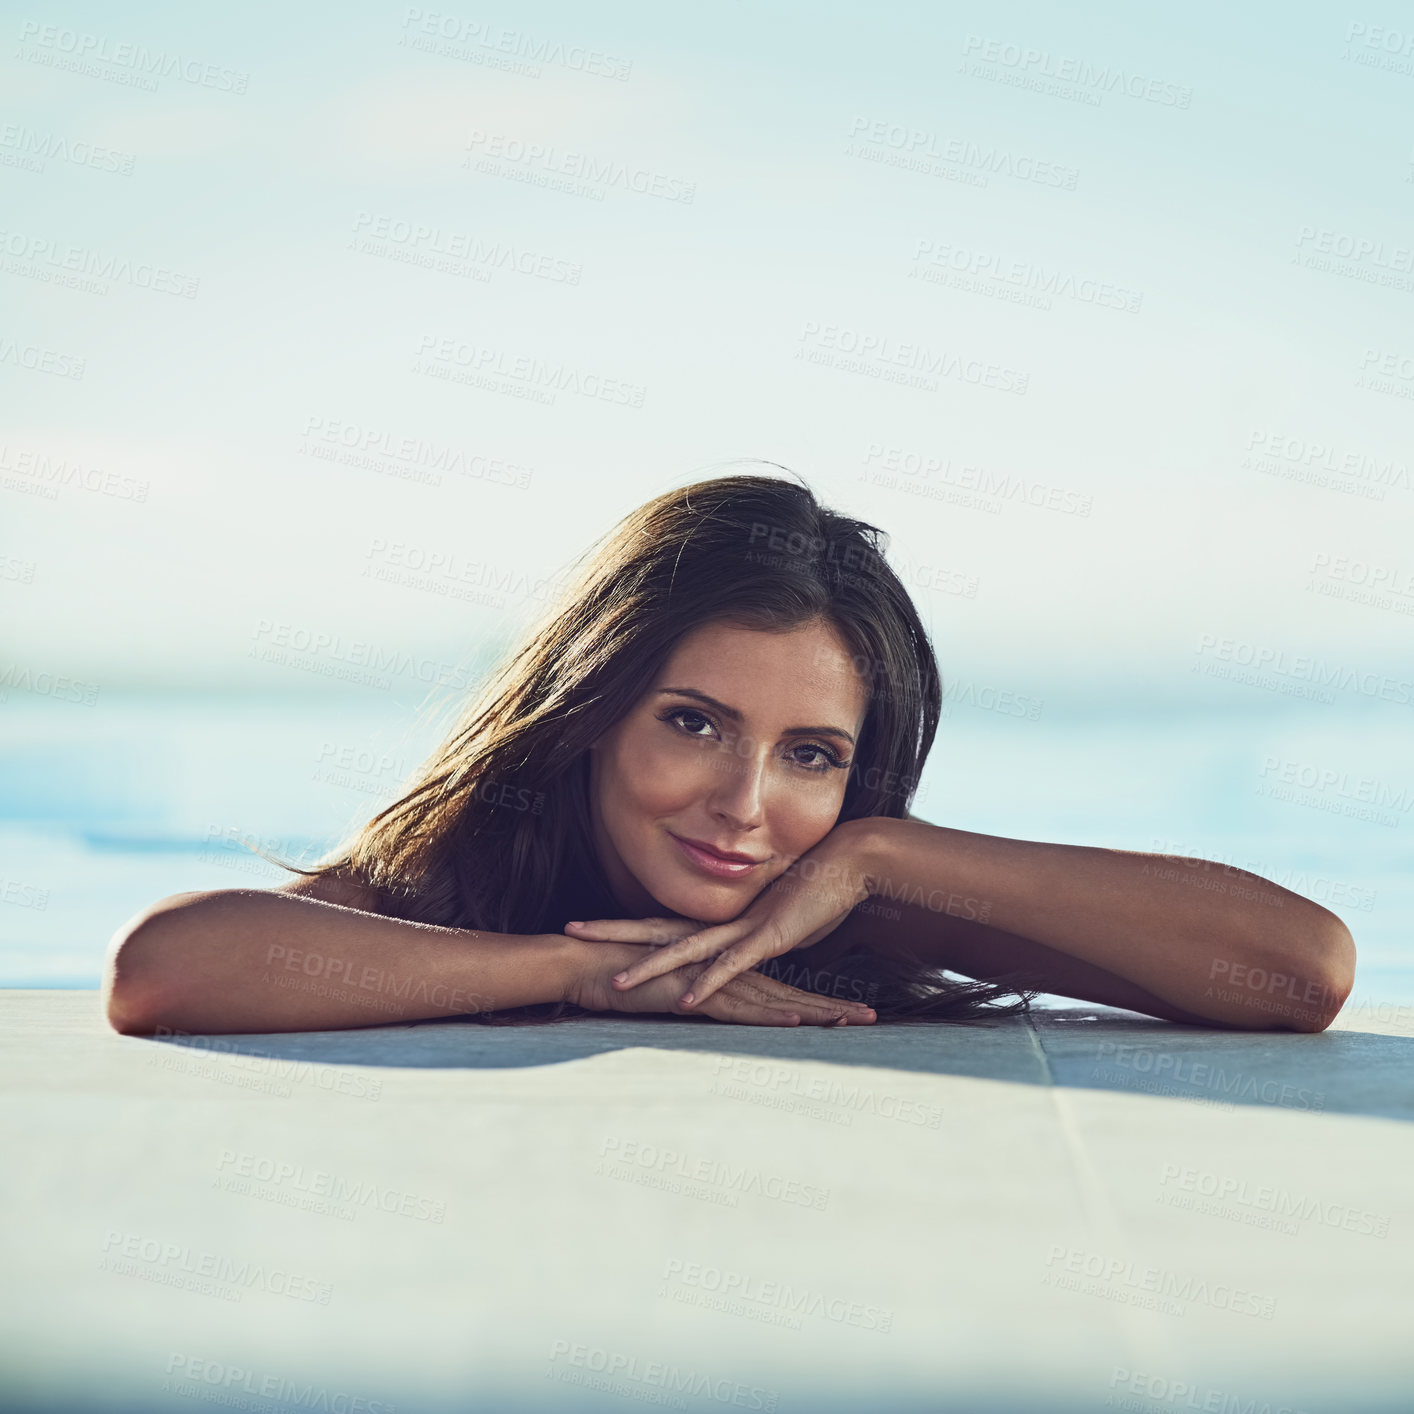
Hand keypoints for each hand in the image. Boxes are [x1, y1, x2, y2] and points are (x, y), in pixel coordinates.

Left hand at [564, 818, 882, 1011]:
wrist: (846, 862)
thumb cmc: (813, 891)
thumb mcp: (771, 922)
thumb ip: (749, 939)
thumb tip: (735, 950)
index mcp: (718, 918)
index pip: (658, 923)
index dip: (621, 925)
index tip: (584, 925)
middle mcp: (722, 921)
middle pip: (656, 929)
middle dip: (613, 933)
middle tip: (569, 931)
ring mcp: (742, 930)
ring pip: (686, 951)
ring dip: (649, 967)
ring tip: (613, 983)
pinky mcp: (769, 940)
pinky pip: (732, 966)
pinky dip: (708, 983)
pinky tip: (686, 1000)